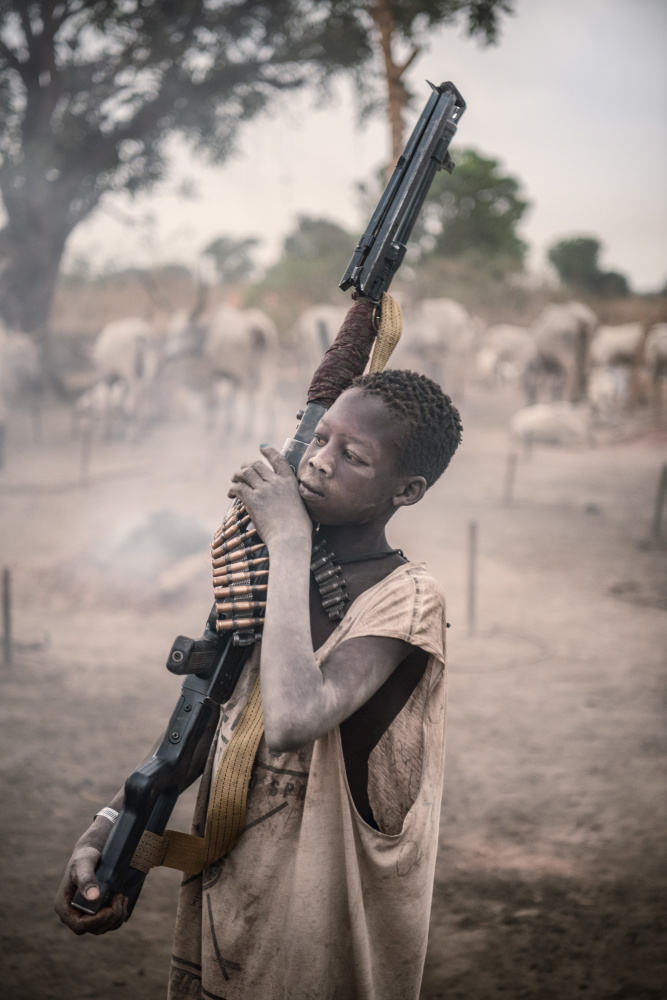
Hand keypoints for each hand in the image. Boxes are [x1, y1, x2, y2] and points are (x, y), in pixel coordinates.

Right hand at [54, 821, 128, 935]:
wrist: (92, 854)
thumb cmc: (84, 857)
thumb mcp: (84, 864)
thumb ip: (87, 879)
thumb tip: (93, 898)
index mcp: (64, 907)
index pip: (79, 926)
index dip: (95, 922)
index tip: (109, 910)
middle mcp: (73, 915)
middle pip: (93, 929)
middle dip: (110, 917)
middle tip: (120, 897)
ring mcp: (84, 915)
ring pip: (102, 928)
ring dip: (117, 917)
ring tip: (122, 897)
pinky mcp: (95, 913)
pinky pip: (108, 923)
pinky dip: (118, 917)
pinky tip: (124, 903)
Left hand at [228, 445, 311, 547]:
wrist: (291, 539)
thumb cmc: (299, 529)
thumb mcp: (301, 506)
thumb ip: (293, 499)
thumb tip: (290, 503)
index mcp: (290, 482)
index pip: (278, 460)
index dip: (269, 452)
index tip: (262, 448)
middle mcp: (276, 482)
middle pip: (256, 465)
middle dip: (246, 466)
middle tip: (241, 472)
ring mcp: (264, 490)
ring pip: (245, 474)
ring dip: (237, 475)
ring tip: (234, 480)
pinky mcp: (252, 500)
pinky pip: (238, 488)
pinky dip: (232, 489)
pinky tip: (231, 494)